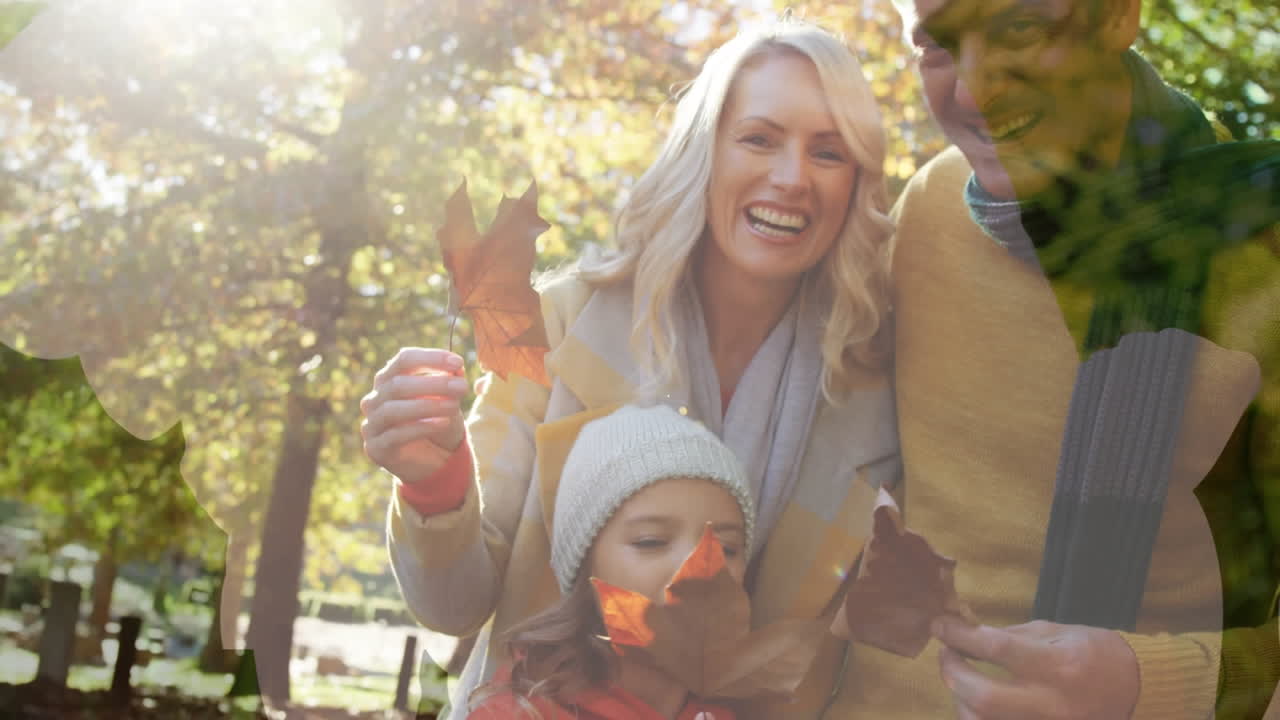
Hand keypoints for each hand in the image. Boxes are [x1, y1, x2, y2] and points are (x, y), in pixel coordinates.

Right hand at [360, 348, 468, 483]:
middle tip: (462, 387)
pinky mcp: (376, 448)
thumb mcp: (449, 400)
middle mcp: (375, 399)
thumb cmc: (438, 423)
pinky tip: (443, 423)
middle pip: (397, 384)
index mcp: (389, 379)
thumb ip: (451, 382)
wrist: (435, 463)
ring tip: (455, 406)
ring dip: (426, 406)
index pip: (404, 359)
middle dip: (433, 384)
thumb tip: (456, 368)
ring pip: (392, 409)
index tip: (458, 362)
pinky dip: (421, 428)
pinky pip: (395, 435)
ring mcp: (372, 424)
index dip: (431, 358)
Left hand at [932, 617, 1139, 719]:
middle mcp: (1052, 703)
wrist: (1137, 689)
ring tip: (961, 679)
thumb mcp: (1057, 632)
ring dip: (962, 699)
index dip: (959, 635)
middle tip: (946, 655)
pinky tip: (975, 701)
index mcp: (1058, 665)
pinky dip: (978, 717)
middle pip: (983, 697)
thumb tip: (967, 634)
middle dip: (953, 674)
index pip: (995, 648)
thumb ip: (1011, 636)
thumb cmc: (1095, 652)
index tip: (939, 625)